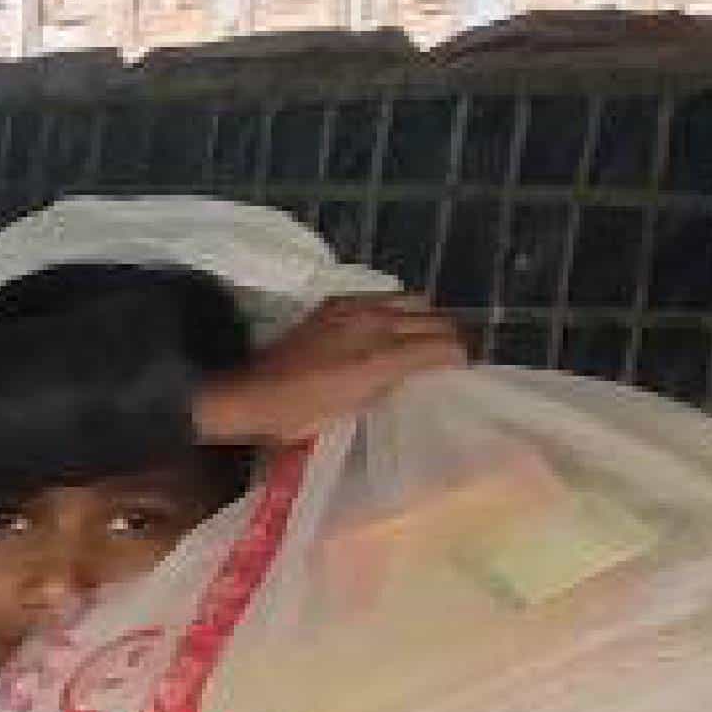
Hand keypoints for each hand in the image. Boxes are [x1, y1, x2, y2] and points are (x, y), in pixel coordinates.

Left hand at [193, 292, 467, 450]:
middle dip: (448, 336)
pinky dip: (396, 308)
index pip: (442, 346)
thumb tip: (413, 374)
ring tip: (422, 338)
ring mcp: (354, 307)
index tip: (460, 371)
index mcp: (382, 356)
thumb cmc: (300, 415)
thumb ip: (390, 385)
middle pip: (434, 318)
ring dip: (425, 317)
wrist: (251, 394)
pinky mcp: (335, 303)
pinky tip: (389, 327)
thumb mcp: (354, 409)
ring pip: (412, 300)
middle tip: (448, 356)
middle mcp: (374, 323)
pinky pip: (382, 295)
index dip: (459, 359)